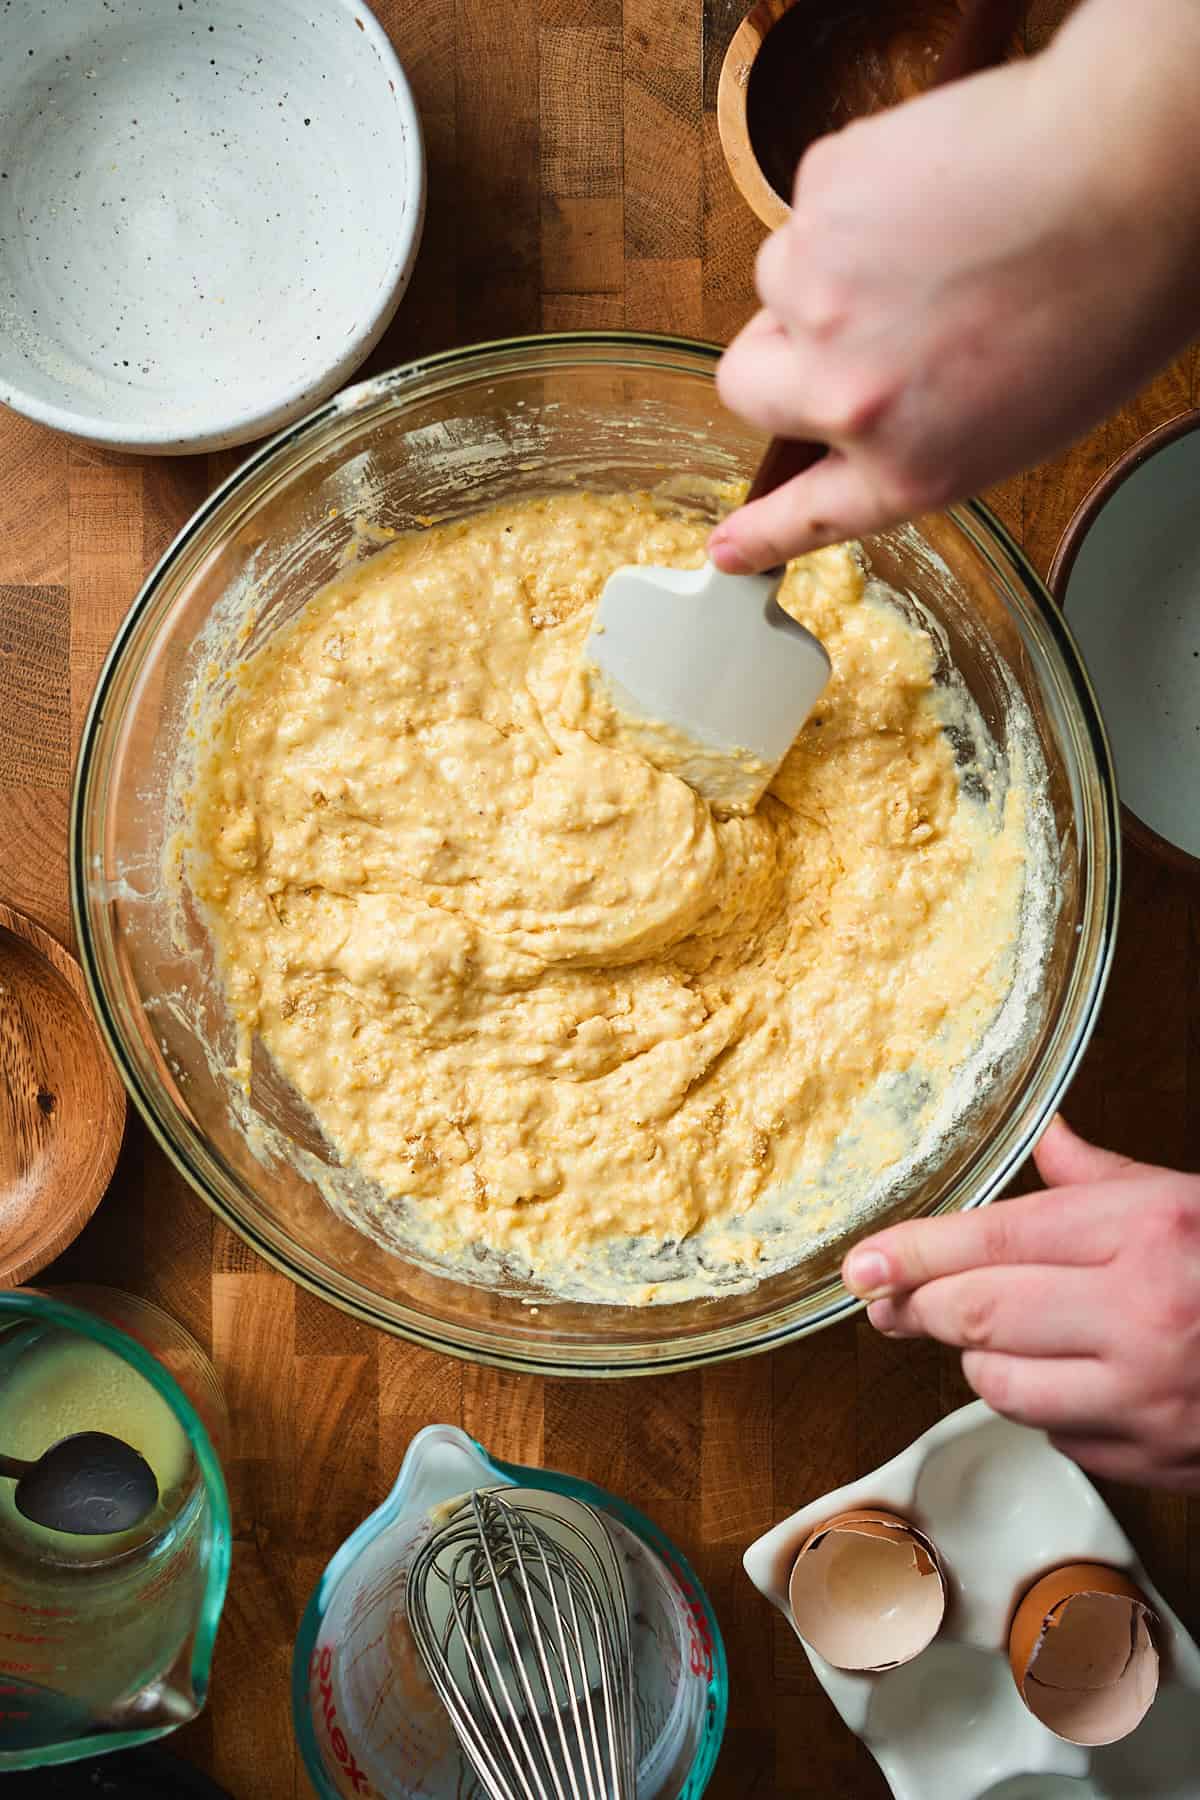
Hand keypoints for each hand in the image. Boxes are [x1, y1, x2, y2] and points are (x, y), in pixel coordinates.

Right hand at [711, 0, 1199, 572]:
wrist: (1136, 171)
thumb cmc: (1114, 293)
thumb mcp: (1026, 419)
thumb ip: (923, 434)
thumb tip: (861, 417)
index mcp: (910, 466)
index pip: (809, 514)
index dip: (761, 533)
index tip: (725, 551)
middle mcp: (849, 397)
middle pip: (748, 385)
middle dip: (778, 356)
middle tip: (842, 322)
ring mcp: (820, 296)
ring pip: (778, 280)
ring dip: (828, 263)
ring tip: (926, 238)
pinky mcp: (820, 200)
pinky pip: (813, 200)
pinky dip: (858, 193)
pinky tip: (930, 186)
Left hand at [842, 1118, 1199, 1490]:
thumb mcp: (1191, 1198)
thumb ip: (1104, 1177)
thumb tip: (1048, 1137)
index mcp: (1145, 1233)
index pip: (992, 1239)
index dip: (913, 1251)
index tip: (861, 1264)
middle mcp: (1141, 1314)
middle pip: (979, 1317)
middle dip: (921, 1309)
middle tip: (893, 1300)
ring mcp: (1151, 1399)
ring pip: (1004, 1387)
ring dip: (982, 1361)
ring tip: (996, 1336)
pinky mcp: (1162, 1461)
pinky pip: (1061, 1438)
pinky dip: (1049, 1410)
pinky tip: (1074, 1381)